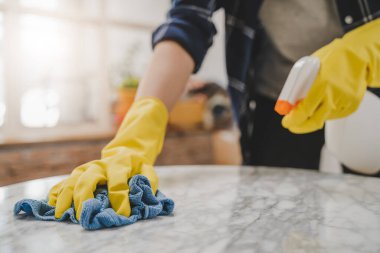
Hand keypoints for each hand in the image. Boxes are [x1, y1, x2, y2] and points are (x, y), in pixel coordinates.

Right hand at [48, 98, 167, 219]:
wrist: (124, 152)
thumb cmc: (136, 165)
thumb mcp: (147, 169)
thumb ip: (148, 180)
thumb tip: (143, 194)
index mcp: (119, 163)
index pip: (117, 182)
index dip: (120, 199)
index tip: (122, 215)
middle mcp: (100, 165)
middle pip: (88, 180)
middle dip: (86, 198)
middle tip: (86, 215)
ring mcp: (87, 168)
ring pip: (72, 181)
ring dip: (66, 197)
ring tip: (62, 214)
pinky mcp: (78, 173)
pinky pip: (64, 182)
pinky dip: (57, 193)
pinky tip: (53, 204)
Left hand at [282, 19, 379, 132]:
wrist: (358, 55)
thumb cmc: (330, 59)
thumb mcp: (308, 68)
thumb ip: (298, 87)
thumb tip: (288, 104)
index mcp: (322, 84)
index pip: (304, 111)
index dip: (293, 120)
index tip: (286, 122)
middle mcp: (335, 95)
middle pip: (314, 122)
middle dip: (300, 126)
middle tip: (292, 125)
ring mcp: (345, 102)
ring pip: (323, 118)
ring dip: (313, 115)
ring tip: (312, 102)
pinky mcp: (352, 106)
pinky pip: (333, 115)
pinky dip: (325, 111)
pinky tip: (326, 99)